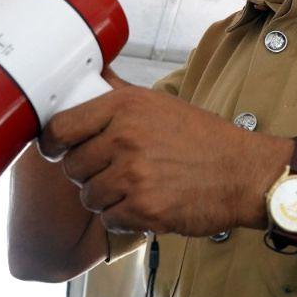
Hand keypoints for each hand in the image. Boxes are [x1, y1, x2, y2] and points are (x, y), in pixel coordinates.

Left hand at [37, 74, 288, 235]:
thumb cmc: (204, 139)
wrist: (244, 173)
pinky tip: (147, 205)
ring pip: (89, 196)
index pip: (60, 127)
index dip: (52, 143)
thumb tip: (88, 78)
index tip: (57, 149)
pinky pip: (109, 219)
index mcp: (125, 106)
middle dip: (89, 173)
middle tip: (115, 171)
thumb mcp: (159, 103)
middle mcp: (126, 137)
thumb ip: (119, 97)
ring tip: (136, 188)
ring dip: (107, 198)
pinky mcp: (144, 208)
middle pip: (72, 166)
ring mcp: (134, 175)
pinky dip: (125, 218)